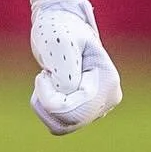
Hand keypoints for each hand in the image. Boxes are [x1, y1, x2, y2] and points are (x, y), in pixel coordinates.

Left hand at [29, 0, 121, 135]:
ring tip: (47, 80)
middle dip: (47, 102)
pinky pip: (60, 124)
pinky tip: (49, 88)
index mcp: (107, 81)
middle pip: (69, 122)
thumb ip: (65, 75)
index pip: (74, 111)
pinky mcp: (86, 110)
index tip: (42, 74)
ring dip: (44, 106)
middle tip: (44, 76)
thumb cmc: (59, 30)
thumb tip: (68, 99)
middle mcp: (109, 97)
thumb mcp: (59, 45)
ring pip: (62, 126)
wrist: (61, 25)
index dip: (49, 99)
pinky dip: (47, 109)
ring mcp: (99, 106)